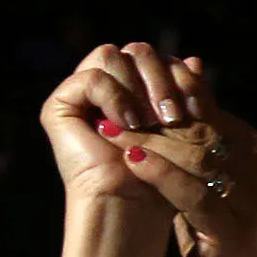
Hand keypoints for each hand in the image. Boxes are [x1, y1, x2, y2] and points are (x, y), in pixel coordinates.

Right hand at [38, 42, 185, 211]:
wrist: (132, 206)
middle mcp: (105, 85)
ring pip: (110, 55)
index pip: (159, 56)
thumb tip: (195, 59)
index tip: (197, 110)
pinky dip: (113, 96)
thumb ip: (187, 92)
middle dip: (162, 79)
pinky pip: (88, 77)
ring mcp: (81, 94)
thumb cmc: (162, 173)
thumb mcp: (183, 126)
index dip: (181, 76)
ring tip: (148, 122)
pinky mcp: (59, 107)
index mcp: (133, 86)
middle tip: (172, 117)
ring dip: (137, 87)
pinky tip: (127, 123)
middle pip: (137, 51)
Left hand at [112, 56, 256, 256]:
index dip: (168, 96)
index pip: (212, 110)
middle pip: (203, 128)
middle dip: (152, 113)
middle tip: (110, 104)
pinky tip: (131, 160)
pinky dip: (160, 173)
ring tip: (109, 128)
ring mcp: (254, 201)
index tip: (125, 90)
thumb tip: (169, 103)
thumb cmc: (219, 247)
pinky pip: (193, 193)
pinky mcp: (235, 231)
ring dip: (148, 139)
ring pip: (197, 155)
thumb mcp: (211, 190)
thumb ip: (196, 149)